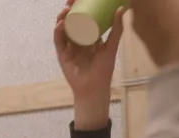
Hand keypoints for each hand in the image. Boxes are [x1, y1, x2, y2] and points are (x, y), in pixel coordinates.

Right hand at [54, 0, 123, 118]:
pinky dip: (58, 32)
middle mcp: (78, 41)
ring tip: (66, 10)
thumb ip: (117, 29)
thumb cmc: (104, 69)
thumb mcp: (111, 46)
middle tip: (71, 1)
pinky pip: (58, 41)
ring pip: (63, 30)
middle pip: (72, 22)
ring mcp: (69, 47)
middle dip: (70, 11)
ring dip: (62, 19)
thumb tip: (120, 9)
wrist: (94, 87)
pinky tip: (60, 25)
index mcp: (89, 38)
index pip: (84, 20)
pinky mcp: (62, 55)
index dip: (82, 9)